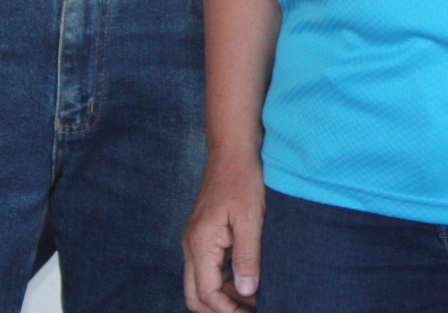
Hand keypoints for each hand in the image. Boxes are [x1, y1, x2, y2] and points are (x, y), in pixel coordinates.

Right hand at [184, 149, 265, 312]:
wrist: (232, 150)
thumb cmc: (242, 179)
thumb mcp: (251, 218)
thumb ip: (247, 256)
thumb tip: (247, 292)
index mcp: (200, 244)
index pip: (206, 294)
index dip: (228, 311)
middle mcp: (191, 246)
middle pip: (196, 296)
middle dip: (221, 310)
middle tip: (252, 311)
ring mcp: (196, 241)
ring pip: (202, 284)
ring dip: (225, 297)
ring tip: (255, 300)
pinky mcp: (205, 236)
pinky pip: (209, 269)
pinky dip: (225, 281)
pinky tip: (249, 280)